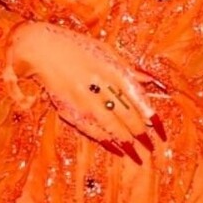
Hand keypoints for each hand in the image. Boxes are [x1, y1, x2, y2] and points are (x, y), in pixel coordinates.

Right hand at [6, 23, 162, 158]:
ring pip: (111, 125)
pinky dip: (105, 140)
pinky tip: (116, 148)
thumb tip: (153, 82)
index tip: (161, 131)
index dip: (151, 116)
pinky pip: (91, 129)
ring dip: (126, 142)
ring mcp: (84, 99)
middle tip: (151, 146)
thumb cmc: (77, 48)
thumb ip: (129, 69)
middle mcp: (101, 85)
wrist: (42, 49)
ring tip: (137, 155)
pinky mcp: (70, 109)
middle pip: (126, 115)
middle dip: (141, 133)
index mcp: (113, 69)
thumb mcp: (106, 52)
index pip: (138, 98)